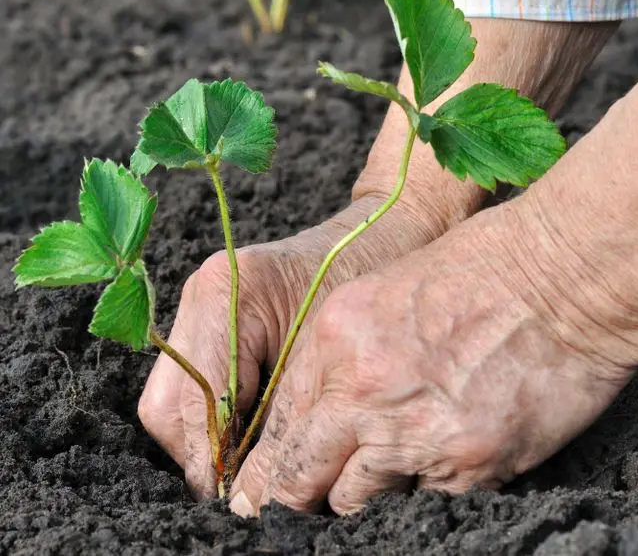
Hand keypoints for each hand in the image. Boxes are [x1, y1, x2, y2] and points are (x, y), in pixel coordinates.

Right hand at [137, 191, 478, 498]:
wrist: (379, 234)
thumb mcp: (327, 355)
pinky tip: (250, 432)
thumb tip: (253, 483)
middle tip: (244, 488)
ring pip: (172, 401)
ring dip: (205, 442)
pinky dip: (214, 418)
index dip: (215, 458)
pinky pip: (191, 384)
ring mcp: (201, 304)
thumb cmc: (366, 283)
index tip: (240, 493)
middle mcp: (202, 295)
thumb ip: (282, 414)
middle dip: (203, 457)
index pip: (195, 400)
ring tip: (249, 466)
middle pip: (168, 407)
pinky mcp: (212, 317)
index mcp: (228, 294)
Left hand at [229, 179, 637, 515]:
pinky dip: (424, 487)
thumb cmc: (477, 271)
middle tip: (297, 510)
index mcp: (335, 340)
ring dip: (365, 492)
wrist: (560, 276)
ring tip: (388, 464)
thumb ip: (344, 357)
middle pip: (303, 478)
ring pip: (359, 501)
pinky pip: (423, 500)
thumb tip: (321, 416)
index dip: (266, 469)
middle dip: (298, 497)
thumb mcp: (386, 295)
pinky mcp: (468, 465)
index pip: (279, 428)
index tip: (260, 492)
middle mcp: (364, 392)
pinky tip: (442, 452)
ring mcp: (415, 434)